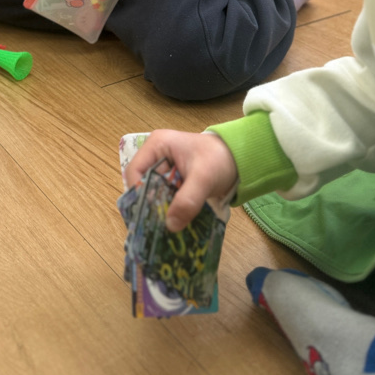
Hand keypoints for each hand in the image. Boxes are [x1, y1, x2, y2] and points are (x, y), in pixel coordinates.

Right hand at [123, 129, 237, 231]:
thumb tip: (170, 226)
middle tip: (153, 227)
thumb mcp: (204, 179)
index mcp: (157, 145)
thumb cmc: (219, 159)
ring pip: (151, 193)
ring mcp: (163, 168)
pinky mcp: (172, 180)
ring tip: (162, 229)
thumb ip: (187, 200)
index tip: (146, 214)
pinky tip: (172, 223)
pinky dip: (167, 209)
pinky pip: (163, 197)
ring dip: (157, 209)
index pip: (135, 171)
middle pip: (141, 184)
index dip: (137, 193)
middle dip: (147, 205)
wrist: (240, 158)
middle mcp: (155, 155)